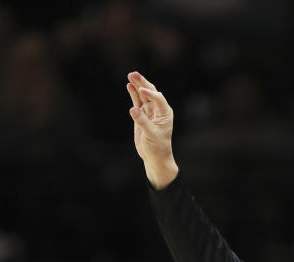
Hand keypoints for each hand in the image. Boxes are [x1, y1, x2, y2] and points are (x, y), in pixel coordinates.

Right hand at [126, 71, 179, 188]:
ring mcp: (149, 111)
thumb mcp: (151, 135)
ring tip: (130, 75)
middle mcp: (158, 109)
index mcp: (165, 113)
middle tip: (134, 74)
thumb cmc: (157, 147)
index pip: (158, 98)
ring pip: (143, 95)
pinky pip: (137, 101)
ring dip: (137, 85)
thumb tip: (133, 109)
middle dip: (142, 83)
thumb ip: (142, 121)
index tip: (142, 90)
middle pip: (150, 92)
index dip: (150, 93)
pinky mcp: (141, 115)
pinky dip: (133, 93)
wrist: (154, 156)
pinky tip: (129, 85)